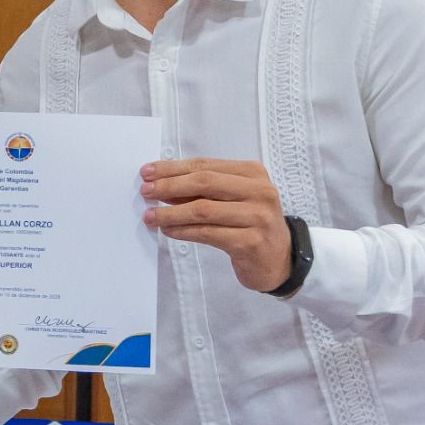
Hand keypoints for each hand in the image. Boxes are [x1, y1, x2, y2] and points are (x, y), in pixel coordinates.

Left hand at [140, 158, 291, 291]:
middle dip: (169, 186)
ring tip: (150, 216)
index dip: (173, 168)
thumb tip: (161, 184)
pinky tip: (168, 230)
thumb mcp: (232, 199)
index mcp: (253, 173)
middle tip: (145, 192)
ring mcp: (258, 217)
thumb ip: (203, 189)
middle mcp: (259, 191)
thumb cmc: (249, 223)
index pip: (205, 165)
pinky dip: (183, 231)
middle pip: (204, 183)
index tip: (147, 172)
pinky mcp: (251, 242)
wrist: (280, 259)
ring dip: (170, 212)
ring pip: (203, 210)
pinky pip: (207, 233)